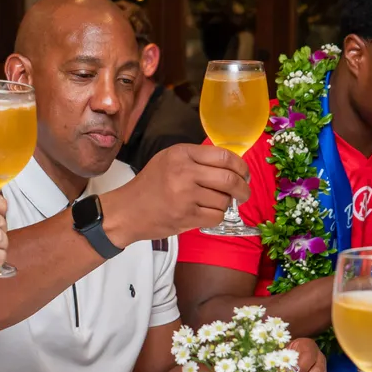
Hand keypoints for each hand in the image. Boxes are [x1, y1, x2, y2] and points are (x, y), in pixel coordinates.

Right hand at [98, 143, 249, 243]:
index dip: (240, 166)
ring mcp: (185, 195)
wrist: (127, 211)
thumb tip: (230, 165)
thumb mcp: (168, 160)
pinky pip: (216, 216)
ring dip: (225, 204)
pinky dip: (216, 217)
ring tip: (214, 204)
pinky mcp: (186, 216)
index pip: (223, 156)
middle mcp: (184, 172)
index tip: (244, 174)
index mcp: (181, 154)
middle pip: (229, 179)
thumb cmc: (150, 186)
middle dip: (242, 188)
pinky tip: (206, 214)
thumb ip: (196, 159)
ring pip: (224, 200)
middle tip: (243, 193)